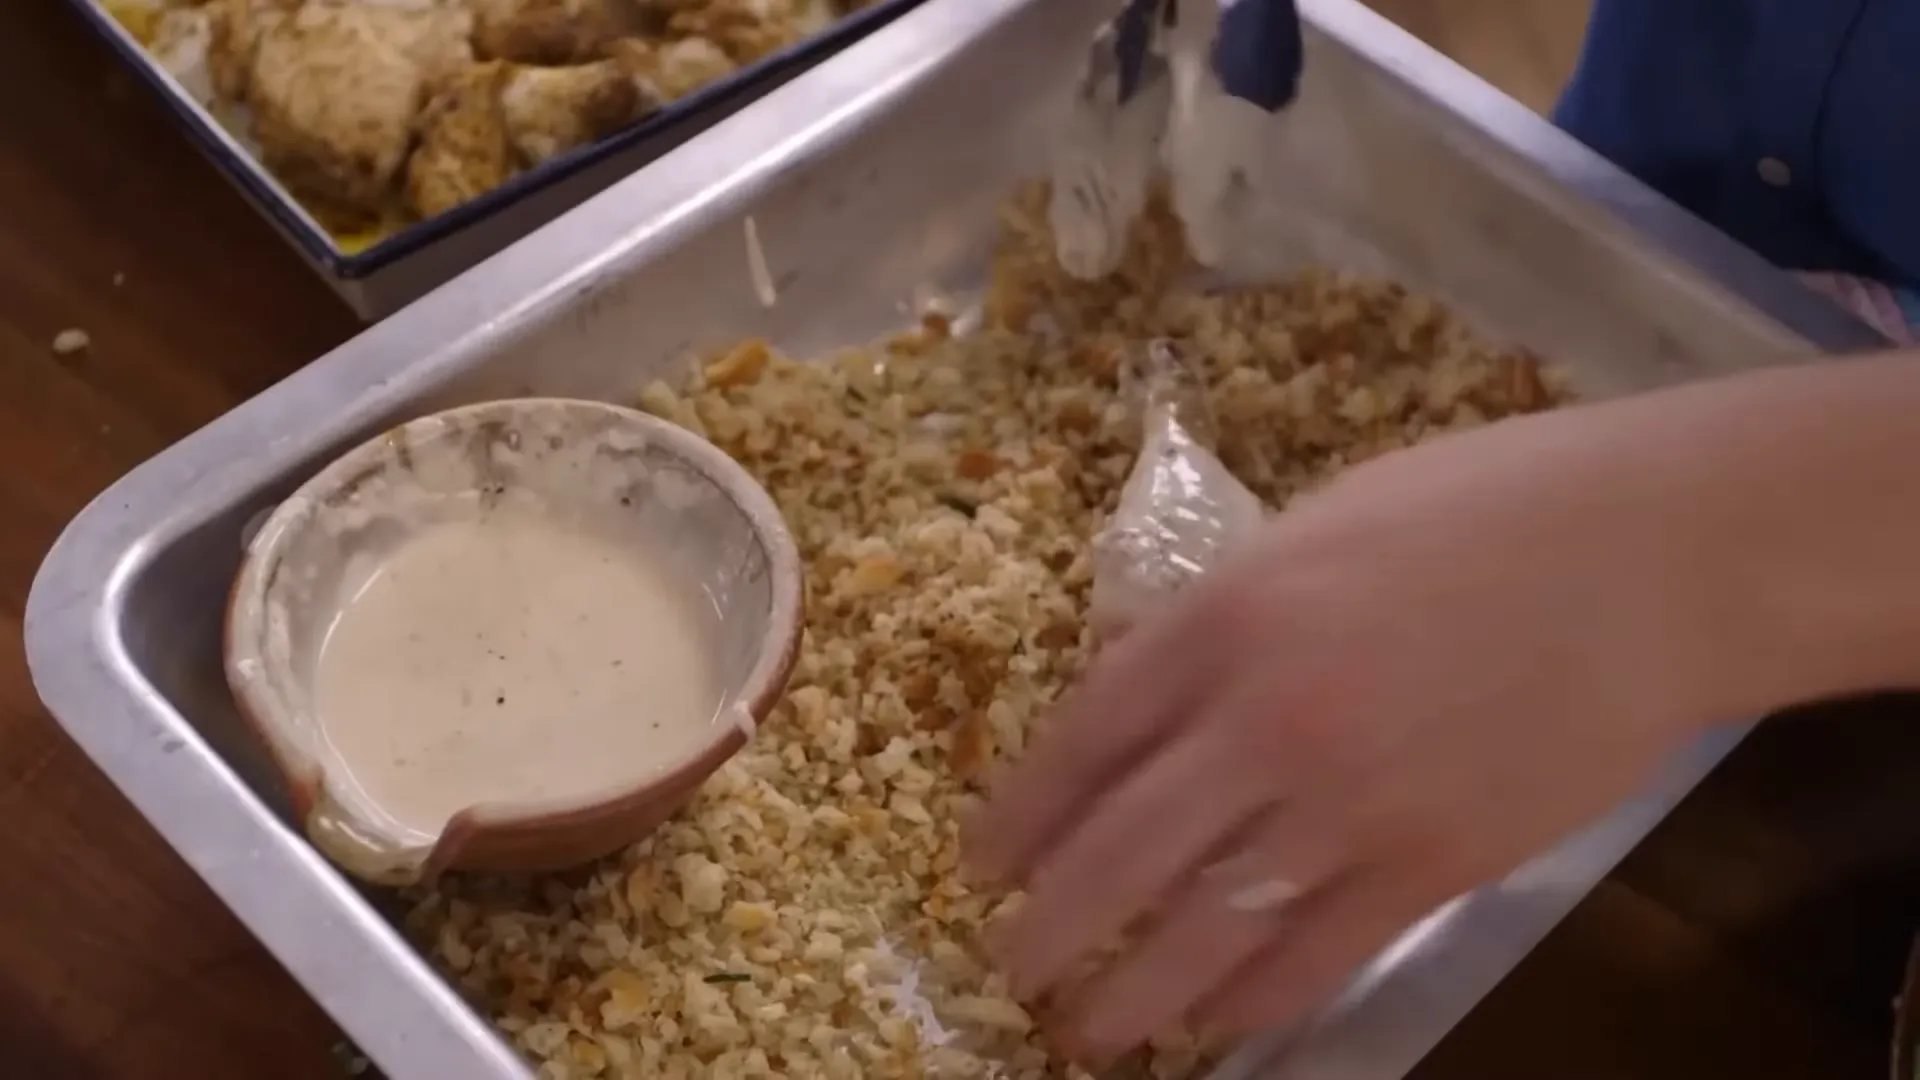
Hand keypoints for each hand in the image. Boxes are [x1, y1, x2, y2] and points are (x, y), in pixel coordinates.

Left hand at [966, 400, 1746, 1060]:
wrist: (1650, 557)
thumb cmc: (1485, 510)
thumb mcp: (1315, 528)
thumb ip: (1228, 618)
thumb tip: (1163, 695)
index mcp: (1224, 617)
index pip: (1084, 738)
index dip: (1022, 813)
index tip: (984, 863)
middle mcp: (1264, 719)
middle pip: (1119, 852)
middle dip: (1052, 927)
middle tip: (1011, 967)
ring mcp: (1348, 801)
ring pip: (1205, 928)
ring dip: (1135, 992)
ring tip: (1090, 1028)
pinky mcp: (1434, 865)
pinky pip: (1317, 955)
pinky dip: (1255, 1002)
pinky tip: (1218, 1026)